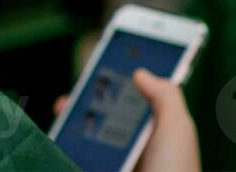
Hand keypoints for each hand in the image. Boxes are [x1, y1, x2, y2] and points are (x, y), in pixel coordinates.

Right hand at [52, 69, 199, 171]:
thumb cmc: (173, 170)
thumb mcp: (177, 129)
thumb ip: (166, 96)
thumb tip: (141, 72)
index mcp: (152, 134)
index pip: (130, 103)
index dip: (113, 86)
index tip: (95, 73)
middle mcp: (132, 148)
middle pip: (101, 118)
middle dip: (83, 103)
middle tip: (70, 98)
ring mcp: (111, 161)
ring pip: (83, 137)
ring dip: (69, 123)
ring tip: (62, 112)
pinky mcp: (93, 166)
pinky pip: (75, 154)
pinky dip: (63, 145)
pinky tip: (58, 133)